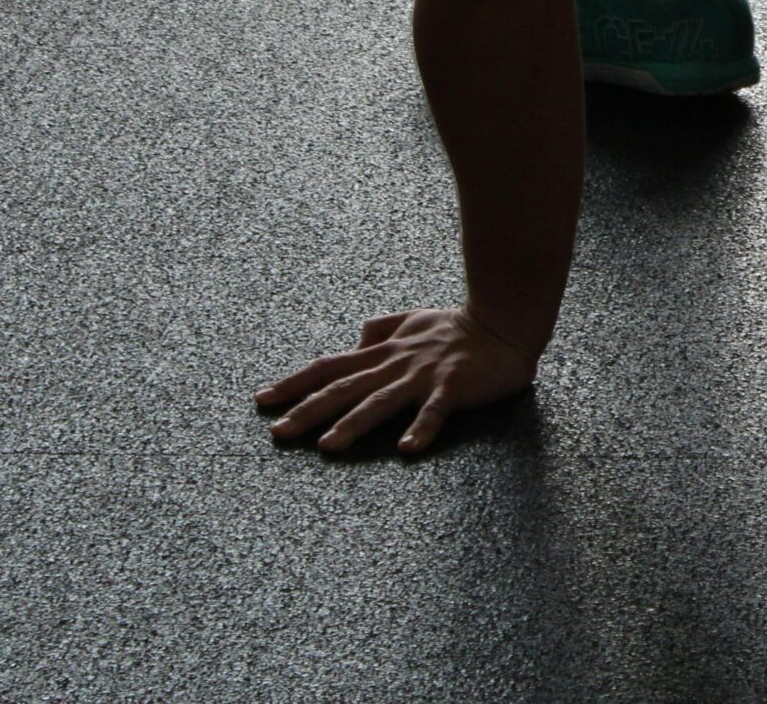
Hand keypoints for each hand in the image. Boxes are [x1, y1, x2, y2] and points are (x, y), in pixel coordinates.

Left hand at [255, 307, 539, 455]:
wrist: (504, 321)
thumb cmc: (459, 325)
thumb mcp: (413, 318)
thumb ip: (382, 328)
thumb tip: (356, 338)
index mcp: (384, 352)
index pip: (329, 366)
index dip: (294, 383)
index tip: (262, 400)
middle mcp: (396, 364)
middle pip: (344, 387)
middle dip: (308, 410)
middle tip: (278, 432)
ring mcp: (423, 376)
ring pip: (381, 401)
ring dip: (353, 423)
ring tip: (328, 445)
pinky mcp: (453, 387)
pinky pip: (434, 411)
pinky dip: (420, 429)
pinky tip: (406, 449)